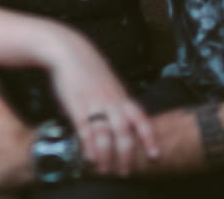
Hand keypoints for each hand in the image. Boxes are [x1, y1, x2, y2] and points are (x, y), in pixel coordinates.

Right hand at [47, 32, 158, 176]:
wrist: (69, 51)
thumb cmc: (90, 69)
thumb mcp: (111, 84)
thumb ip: (119, 102)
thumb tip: (128, 122)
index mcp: (122, 97)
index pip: (141, 120)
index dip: (149, 138)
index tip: (154, 155)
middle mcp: (112, 102)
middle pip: (124, 132)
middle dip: (126, 154)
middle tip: (125, 172)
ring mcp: (94, 103)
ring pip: (105, 134)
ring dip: (106, 155)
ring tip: (105, 170)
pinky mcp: (76, 105)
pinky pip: (84, 129)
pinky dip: (88, 145)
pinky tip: (89, 158)